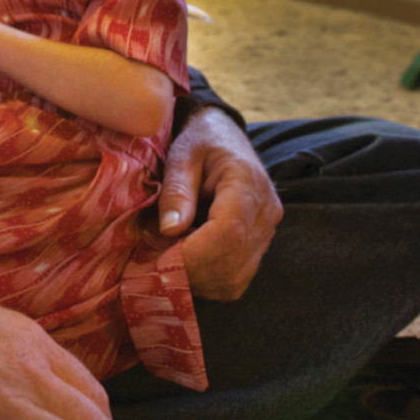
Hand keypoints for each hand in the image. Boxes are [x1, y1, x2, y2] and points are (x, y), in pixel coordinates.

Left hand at [157, 105, 281, 300]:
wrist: (222, 137)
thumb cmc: (199, 142)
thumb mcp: (181, 156)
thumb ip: (176, 191)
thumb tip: (169, 230)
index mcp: (248, 183)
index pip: (228, 233)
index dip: (192, 254)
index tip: (157, 258)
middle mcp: (266, 213)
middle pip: (232, 261)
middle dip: (189, 271)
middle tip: (152, 263)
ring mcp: (267, 233)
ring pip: (235, 279)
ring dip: (197, 280)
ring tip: (166, 261)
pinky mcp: (259, 247)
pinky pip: (235, 280)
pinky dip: (207, 281)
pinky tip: (185, 263)